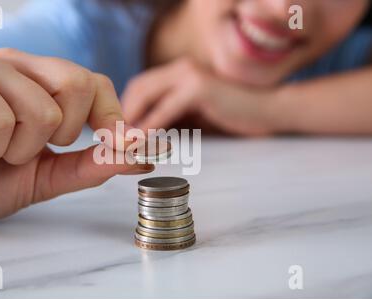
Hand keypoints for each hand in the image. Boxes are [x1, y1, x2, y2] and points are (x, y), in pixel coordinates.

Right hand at [0, 49, 152, 224]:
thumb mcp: (49, 176)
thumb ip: (94, 163)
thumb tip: (143, 155)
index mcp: (39, 81)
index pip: (95, 82)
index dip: (111, 118)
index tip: (115, 146)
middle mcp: (15, 65)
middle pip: (76, 84)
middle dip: (58, 136)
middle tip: (24, 149)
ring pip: (40, 109)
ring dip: (17, 150)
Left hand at [123, 58, 275, 135]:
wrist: (269, 110)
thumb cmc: (232, 115)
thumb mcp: (195, 113)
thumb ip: (172, 116)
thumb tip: (144, 132)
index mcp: (178, 73)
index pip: (140, 87)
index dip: (126, 109)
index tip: (118, 133)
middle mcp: (180, 68)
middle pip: (138, 87)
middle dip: (123, 114)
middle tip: (116, 140)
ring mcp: (190, 74)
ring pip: (146, 94)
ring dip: (131, 120)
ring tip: (123, 143)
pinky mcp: (199, 87)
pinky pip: (166, 108)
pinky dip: (151, 125)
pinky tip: (142, 142)